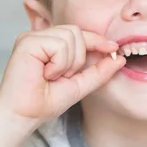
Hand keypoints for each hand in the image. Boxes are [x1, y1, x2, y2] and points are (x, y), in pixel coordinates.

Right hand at [0, 25, 124, 127]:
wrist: (26, 115)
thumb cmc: (45, 102)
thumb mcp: (80, 84)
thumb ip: (99, 71)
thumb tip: (120, 58)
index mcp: (50, 44)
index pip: (79, 34)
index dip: (98, 40)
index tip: (114, 48)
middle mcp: (40, 37)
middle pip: (77, 32)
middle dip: (78, 58)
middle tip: (61, 76)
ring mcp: (32, 37)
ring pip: (70, 37)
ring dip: (67, 63)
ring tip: (51, 76)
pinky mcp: (27, 41)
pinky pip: (59, 45)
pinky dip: (58, 64)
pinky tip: (44, 74)